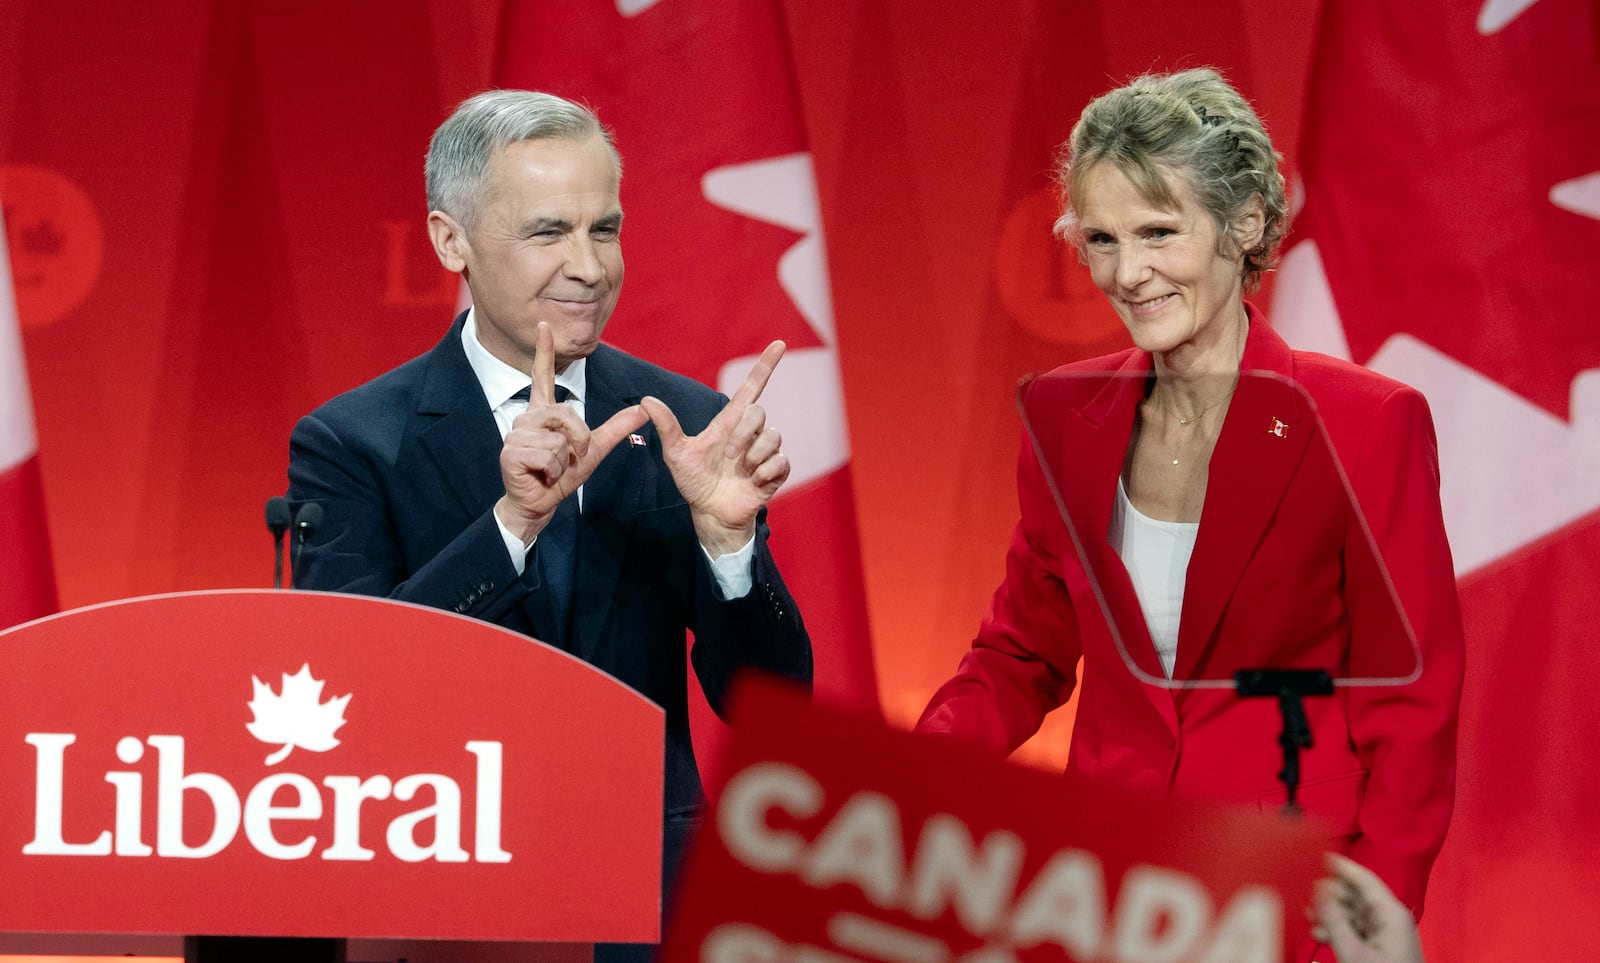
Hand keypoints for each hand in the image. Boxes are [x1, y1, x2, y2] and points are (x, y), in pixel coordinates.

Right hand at [496, 322, 646, 543]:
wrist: (539, 503)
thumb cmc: (560, 476)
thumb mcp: (594, 450)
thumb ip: (616, 428)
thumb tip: (643, 408)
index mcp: (544, 413)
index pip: (543, 376)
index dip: (544, 351)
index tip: (544, 325)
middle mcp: (528, 417)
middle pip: (567, 414)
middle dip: (578, 440)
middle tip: (567, 458)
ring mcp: (517, 433)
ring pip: (559, 440)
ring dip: (563, 461)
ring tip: (549, 468)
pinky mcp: (511, 451)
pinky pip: (548, 455)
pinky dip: (552, 470)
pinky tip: (539, 474)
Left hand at [641, 340, 789, 556]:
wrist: (710, 512)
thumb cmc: (694, 481)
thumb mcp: (676, 453)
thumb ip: (666, 427)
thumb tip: (646, 400)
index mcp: (730, 423)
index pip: (751, 388)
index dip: (765, 366)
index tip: (779, 343)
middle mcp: (750, 433)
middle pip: (760, 412)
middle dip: (743, 434)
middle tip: (729, 455)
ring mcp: (764, 453)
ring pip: (773, 437)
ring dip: (754, 455)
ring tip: (741, 470)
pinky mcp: (775, 472)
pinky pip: (781, 461)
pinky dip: (765, 472)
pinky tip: (752, 481)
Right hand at [1309, 853, 1424, 962]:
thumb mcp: (1353, 953)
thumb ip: (1334, 920)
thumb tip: (1319, 890)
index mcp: (1391, 914)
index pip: (1365, 880)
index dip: (1342, 867)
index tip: (1321, 855)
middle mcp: (1391, 920)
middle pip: (1357, 897)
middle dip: (1331, 896)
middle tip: (1307, 895)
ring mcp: (1387, 934)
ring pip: (1354, 914)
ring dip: (1331, 915)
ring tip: (1311, 919)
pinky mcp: (1382, 948)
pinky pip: (1357, 930)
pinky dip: (1339, 930)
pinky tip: (1322, 934)